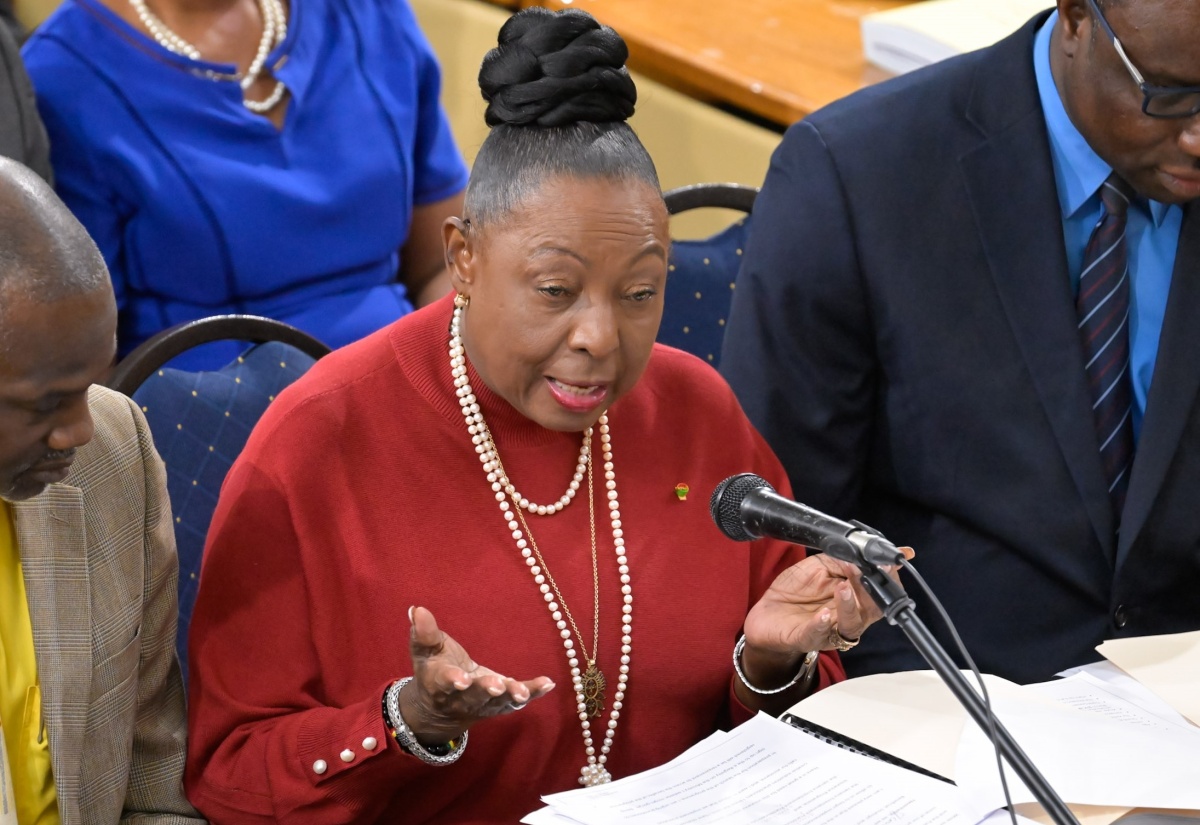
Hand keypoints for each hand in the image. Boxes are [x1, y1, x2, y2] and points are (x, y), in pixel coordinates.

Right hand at [399, 606, 554, 743]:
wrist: (440, 709)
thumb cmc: (434, 670)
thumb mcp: (426, 652)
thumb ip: (424, 633)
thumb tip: (417, 609)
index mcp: (440, 684)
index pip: (445, 682)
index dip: (453, 681)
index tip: (461, 679)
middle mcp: (463, 698)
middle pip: (475, 695)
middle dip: (486, 690)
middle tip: (496, 685)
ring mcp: (484, 704)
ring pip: (498, 702)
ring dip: (511, 696)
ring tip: (522, 692)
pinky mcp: (501, 704)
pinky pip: (517, 700)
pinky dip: (533, 692)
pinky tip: (548, 682)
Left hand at [740, 556, 890, 687]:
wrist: (766, 612)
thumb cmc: (797, 590)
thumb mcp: (820, 566)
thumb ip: (841, 559)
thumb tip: (861, 554)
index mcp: (855, 599)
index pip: (881, 592)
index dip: (888, 578)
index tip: (889, 562)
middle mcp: (848, 618)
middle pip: (873, 610)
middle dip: (874, 592)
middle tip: (868, 572)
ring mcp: (829, 631)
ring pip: (850, 625)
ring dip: (849, 606)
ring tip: (844, 588)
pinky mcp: (805, 638)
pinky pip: (817, 634)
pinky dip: (822, 624)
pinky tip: (824, 614)